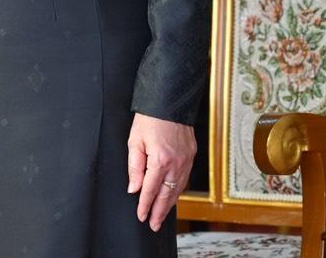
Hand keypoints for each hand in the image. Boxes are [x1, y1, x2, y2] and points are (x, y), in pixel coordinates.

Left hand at [127, 113, 195, 232]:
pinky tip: (173, 195)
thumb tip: (134, 187)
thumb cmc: (150, 117)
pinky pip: (185, 178)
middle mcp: (176, 162)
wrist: (169, 100)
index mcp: (160, 160)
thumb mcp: (135, 140)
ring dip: (170, 204)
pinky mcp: (191, 154)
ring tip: (162, 215)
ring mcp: (186, 159)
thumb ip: (135, 166)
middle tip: (153, 224)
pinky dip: (178, 189)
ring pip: (178, 188)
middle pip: (167, 194)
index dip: (145, 205)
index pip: (151, 190)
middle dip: (159, 212)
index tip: (141, 216)